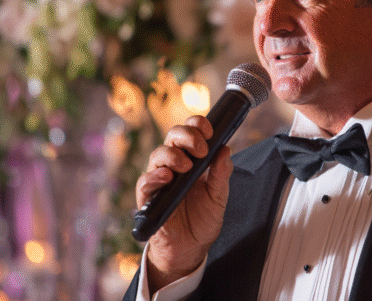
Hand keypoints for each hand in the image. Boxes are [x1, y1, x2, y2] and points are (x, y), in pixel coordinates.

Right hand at [135, 115, 232, 292]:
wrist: (191, 247)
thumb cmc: (203, 218)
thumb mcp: (219, 196)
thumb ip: (221, 174)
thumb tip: (225, 149)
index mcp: (193, 159)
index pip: (191, 132)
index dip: (197, 125)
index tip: (209, 130)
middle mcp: (174, 164)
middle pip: (173, 136)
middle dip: (187, 136)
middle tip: (201, 149)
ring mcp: (160, 179)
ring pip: (158, 155)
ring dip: (172, 156)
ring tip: (186, 166)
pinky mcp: (149, 197)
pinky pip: (146, 181)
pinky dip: (154, 176)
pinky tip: (166, 177)